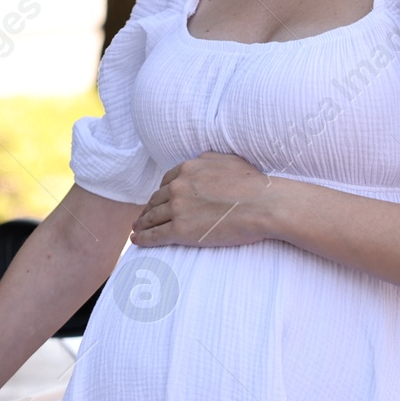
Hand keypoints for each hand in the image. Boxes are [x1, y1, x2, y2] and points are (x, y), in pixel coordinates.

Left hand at [130, 151, 280, 247]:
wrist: (263, 205)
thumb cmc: (253, 184)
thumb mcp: (227, 160)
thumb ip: (207, 160)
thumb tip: (198, 161)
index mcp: (187, 169)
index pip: (166, 182)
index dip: (160, 193)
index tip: (157, 201)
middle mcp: (178, 186)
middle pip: (156, 199)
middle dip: (148, 208)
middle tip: (143, 217)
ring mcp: (178, 208)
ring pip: (152, 217)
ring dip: (142, 223)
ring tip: (136, 229)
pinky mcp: (181, 230)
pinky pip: (155, 235)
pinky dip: (143, 238)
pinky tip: (136, 240)